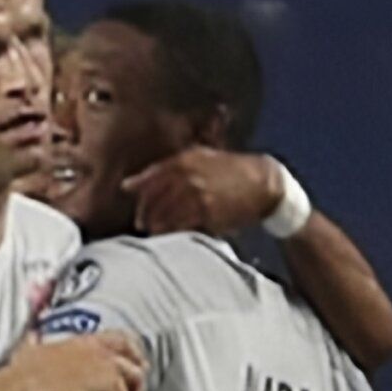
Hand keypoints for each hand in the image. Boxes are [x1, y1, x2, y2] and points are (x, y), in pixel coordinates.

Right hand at [10, 331, 146, 390]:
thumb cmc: (20, 374)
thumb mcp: (29, 349)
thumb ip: (34, 340)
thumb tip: (32, 335)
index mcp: (85, 342)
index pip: (121, 341)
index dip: (132, 353)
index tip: (135, 364)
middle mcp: (102, 355)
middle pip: (134, 368)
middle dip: (136, 385)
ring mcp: (108, 374)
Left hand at [125, 149, 282, 235]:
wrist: (265, 182)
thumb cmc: (231, 169)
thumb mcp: (203, 156)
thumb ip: (171, 165)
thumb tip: (132, 181)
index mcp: (186, 160)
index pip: (152, 175)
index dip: (137, 184)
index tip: (125, 191)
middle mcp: (189, 176)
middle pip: (155, 198)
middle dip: (145, 211)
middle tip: (140, 222)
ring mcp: (198, 195)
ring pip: (165, 214)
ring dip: (156, 225)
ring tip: (153, 230)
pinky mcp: (208, 212)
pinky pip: (182, 225)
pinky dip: (174, 230)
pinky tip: (172, 234)